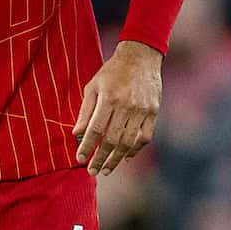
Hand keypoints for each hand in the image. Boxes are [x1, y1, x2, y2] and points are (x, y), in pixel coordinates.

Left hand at [73, 40, 162, 175]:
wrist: (140, 58)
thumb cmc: (111, 72)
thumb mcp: (92, 86)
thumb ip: (85, 111)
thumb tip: (76, 133)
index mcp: (109, 98)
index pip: (96, 129)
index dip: (87, 146)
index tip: (79, 159)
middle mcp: (127, 106)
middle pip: (113, 140)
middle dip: (101, 158)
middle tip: (92, 171)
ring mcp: (143, 111)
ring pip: (129, 142)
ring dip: (116, 159)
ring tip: (106, 169)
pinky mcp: (154, 113)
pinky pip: (145, 137)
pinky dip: (134, 150)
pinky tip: (125, 157)